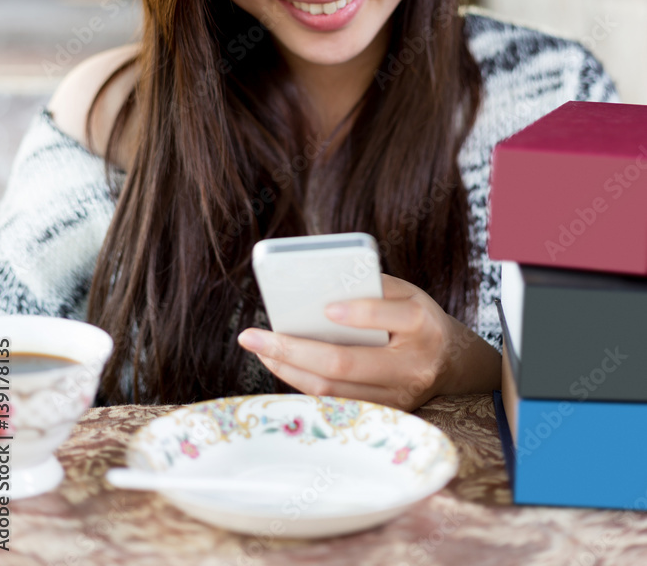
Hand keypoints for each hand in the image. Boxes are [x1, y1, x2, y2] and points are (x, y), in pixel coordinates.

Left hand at [237, 273, 500, 410]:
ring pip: (333, 390)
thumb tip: (317, 287)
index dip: (357, 313)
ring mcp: (398, 398)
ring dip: (288, 370)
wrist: (451, 362)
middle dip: (292, 349)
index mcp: (422, 324)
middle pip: (345, 364)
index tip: (324, 308)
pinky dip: (302, 384)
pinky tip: (280, 365)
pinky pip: (334, 402)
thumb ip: (370, 288)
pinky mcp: (382, 415)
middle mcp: (412, 366)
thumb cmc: (415, 318)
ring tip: (259, 349)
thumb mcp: (405, 293)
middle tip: (251, 336)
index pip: (388, 317)